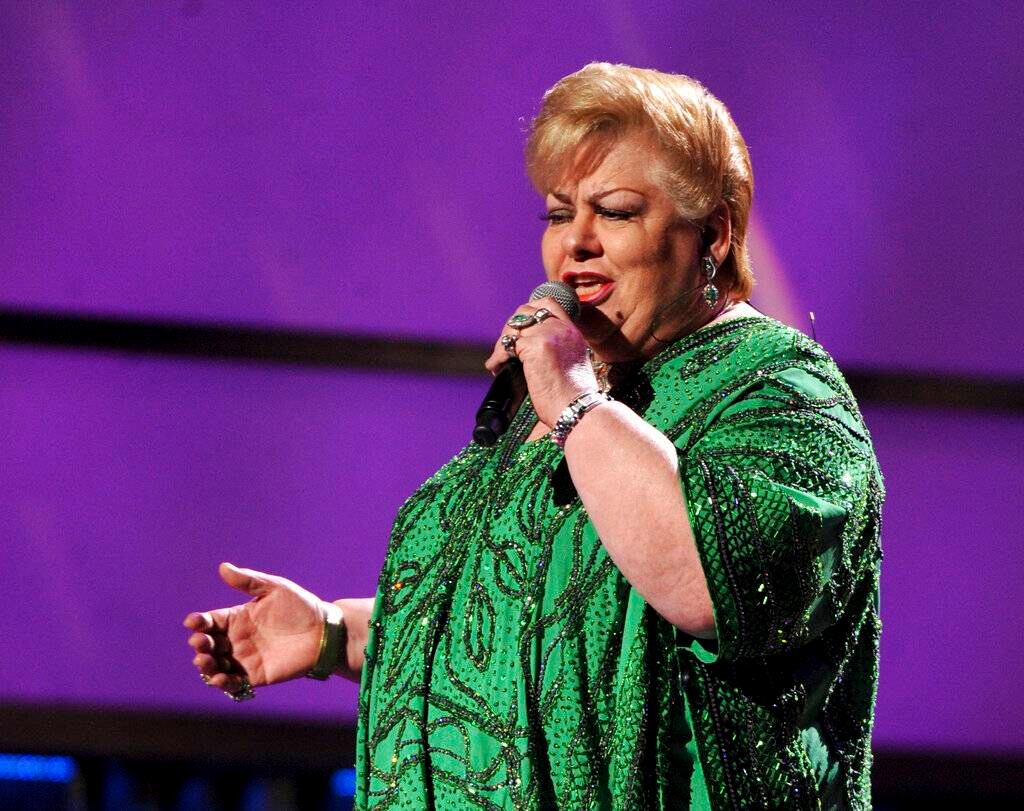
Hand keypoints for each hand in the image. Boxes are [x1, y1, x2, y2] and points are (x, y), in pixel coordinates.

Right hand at [184, 562, 331, 693]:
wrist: (324, 630)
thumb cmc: (301, 606)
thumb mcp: (275, 588)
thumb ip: (249, 581)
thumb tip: (223, 567)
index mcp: (238, 617)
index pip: (210, 621)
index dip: (199, 622)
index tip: (192, 622)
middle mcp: (237, 639)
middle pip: (209, 644)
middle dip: (200, 644)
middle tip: (199, 642)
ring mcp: (245, 658)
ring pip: (216, 665)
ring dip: (206, 665)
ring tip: (205, 660)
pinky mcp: (255, 675)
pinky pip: (234, 683)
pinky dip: (223, 683)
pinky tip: (219, 678)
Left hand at [484, 296, 597, 427]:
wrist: (579, 409)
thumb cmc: (574, 399)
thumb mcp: (572, 365)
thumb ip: (558, 351)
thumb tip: (531, 353)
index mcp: (572, 332)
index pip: (548, 304)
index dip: (529, 310)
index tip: (518, 327)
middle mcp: (561, 328)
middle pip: (525, 312)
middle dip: (510, 327)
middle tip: (505, 348)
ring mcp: (548, 335)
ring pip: (514, 327)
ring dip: (502, 343)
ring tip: (499, 360)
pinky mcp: (535, 346)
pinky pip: (507, 345)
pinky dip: (497, 356)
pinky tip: (496, 368)